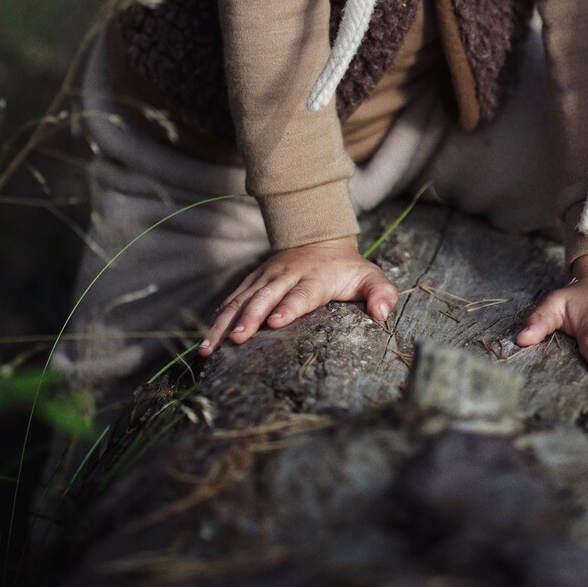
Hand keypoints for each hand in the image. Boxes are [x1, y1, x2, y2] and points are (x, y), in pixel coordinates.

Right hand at [198, 236, 397, 355]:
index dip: (288, 307)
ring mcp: (265, 278)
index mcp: (315, 278)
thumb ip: (381, 293)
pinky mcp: (252, 282)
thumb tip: (382, 313)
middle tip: (236, 340)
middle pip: (264, 297)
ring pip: (241, 300)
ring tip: (209, 348)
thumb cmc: (347, 268)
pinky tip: (206, 340)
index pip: (301, 294)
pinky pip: (232, 300)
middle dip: (249, 318)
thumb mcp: (370, 276)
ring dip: (225, 323)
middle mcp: (285, 277)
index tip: (275, 322)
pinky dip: (217, 319)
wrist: (320, 238)